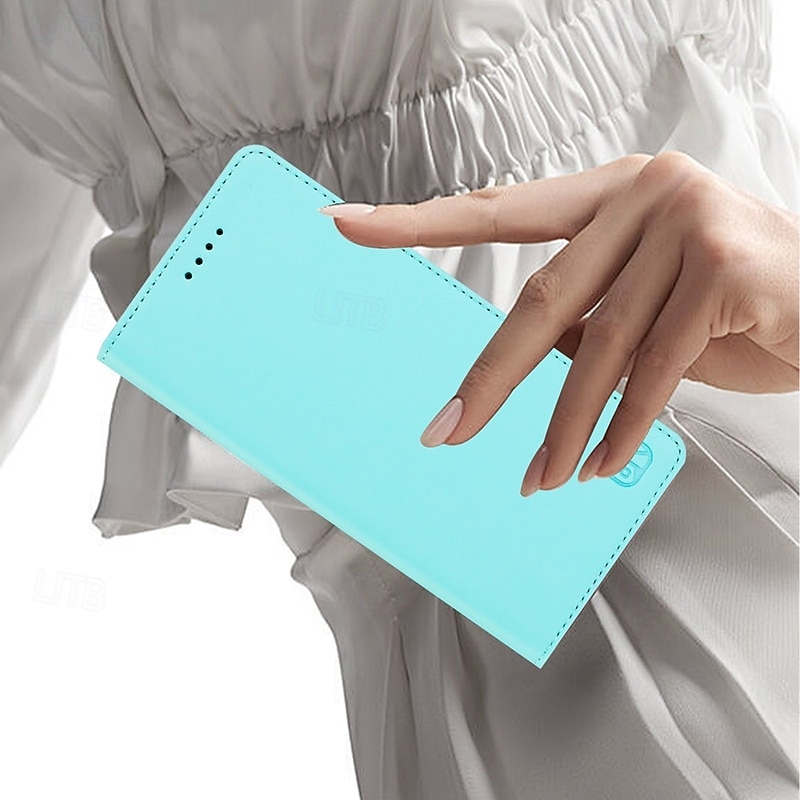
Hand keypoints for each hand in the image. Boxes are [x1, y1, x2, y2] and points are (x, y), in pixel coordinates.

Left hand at [319, 152, 798, 494]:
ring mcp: (687, 222)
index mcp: (607, 191)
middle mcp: (643, 191)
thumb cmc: (734, 302)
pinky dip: (624, 427)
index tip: (347, 225)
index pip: (497, 209)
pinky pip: (655, 371)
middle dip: (491, 379)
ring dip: (563, 427)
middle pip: (541, 298)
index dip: (418, 221)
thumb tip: (516, 364)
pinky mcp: (727, 269)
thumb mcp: (646, 302)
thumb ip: (586, 317)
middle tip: (445, 433)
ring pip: (599, 349)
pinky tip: (601, 465)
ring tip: (540, 480)